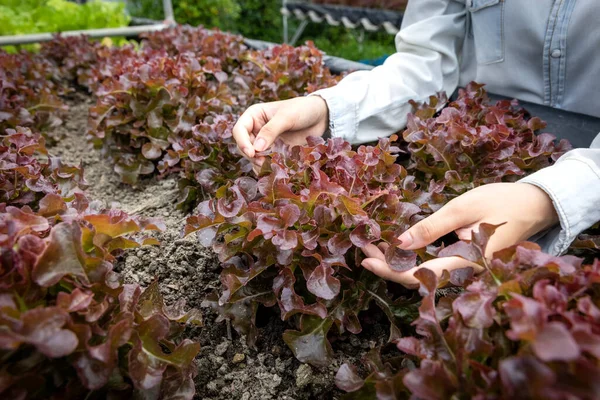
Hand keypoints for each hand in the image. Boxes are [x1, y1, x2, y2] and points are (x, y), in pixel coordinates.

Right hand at [232, 96, 328, 171]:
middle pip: (244, 146)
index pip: (239, 130)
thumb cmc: (302, 110)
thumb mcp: (287, 117)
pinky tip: (275, 169)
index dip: (242, 142)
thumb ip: (271, 131)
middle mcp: (256, 129)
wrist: (320, 117)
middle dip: (251, 155)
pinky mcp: (275, 152)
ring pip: (253, 157)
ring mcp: (265, 142)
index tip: (252, 153)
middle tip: (262, 161)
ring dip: (258, 163)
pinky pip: (266, 162)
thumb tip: (256, 148)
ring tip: (270, 166)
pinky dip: (268, 167)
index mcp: (254, 116)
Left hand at [361, 182, 559, 286]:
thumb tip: (400, 243)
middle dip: (388, 265)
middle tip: (365, 246)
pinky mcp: (465, 260)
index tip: (365, 257)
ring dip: (398, 261)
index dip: (388, 271)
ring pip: (424, 272)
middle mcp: (464, 272)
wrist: (535, 205)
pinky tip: (398, 246)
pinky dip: (413, 257)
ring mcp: (465, 268)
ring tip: (375, 244)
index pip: (417, 276)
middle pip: (417, 278)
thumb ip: (431, 228)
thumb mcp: (461, 209)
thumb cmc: (501, 202)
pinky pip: (435, 264)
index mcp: (464, 264)